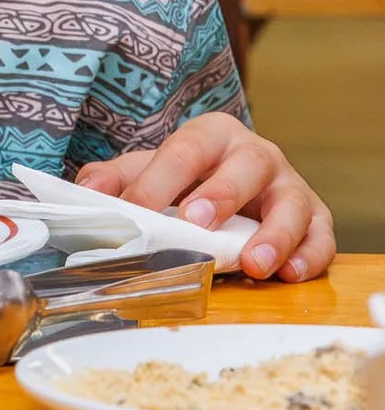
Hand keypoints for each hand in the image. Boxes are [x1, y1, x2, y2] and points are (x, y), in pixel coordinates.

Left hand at [75, 112, 334, 281]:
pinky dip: (310, 255)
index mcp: (211, 135)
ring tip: (256, 263)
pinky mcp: (316, 217)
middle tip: (197, 222)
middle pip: (246, 165)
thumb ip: (118, 178)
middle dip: (222, 193)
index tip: (138, 207)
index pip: (184, 152)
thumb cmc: (188, 180)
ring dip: (275, 235)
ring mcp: (290, 185)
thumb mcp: (150, 171)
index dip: (160, 180)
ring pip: (292, 203)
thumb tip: (87, 190)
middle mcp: (256, 154)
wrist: (236, 185)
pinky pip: (321, 235)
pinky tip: (290, 273)